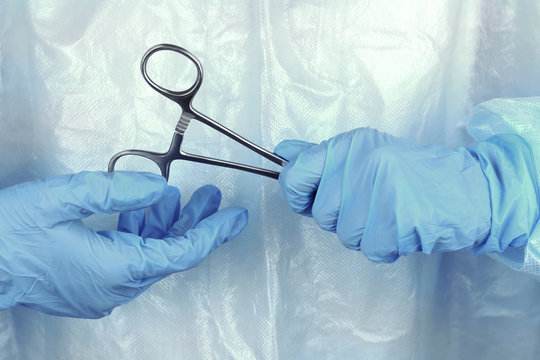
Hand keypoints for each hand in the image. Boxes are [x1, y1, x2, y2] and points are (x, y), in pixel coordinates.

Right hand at [0, 171, 247, 317]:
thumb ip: (115, 191)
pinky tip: (144, 208)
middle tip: (212, 195)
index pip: (183, 252)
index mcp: (118, 268)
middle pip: (170, 251)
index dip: (214, 233)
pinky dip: (140, 231)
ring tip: (181, 194)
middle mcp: (117, 285)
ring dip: (165, 223)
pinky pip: (129, 256)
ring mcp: (104, 288)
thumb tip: (157, 186)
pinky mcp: (91, 283)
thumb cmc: (9, 236)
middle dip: (194, 222)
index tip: (237, 218)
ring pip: (150, 252)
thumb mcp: (63, 199)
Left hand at [274, 128, 537, 262]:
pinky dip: (386, 247)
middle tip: (372, 205)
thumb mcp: (364, 154)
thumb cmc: (410, 173)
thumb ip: (320, 156)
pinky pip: (371, 249)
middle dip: (343, 218)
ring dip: (366, 234)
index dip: (295, 194)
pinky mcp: (395, 218)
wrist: (466, 189)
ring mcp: (378, 190)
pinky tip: (403, 229)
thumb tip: (282, 151)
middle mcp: (360, 163)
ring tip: (391, 215)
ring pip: (345, 235)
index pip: (295, 174)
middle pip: (322, 214)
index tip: (307, 201)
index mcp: (348, 145)